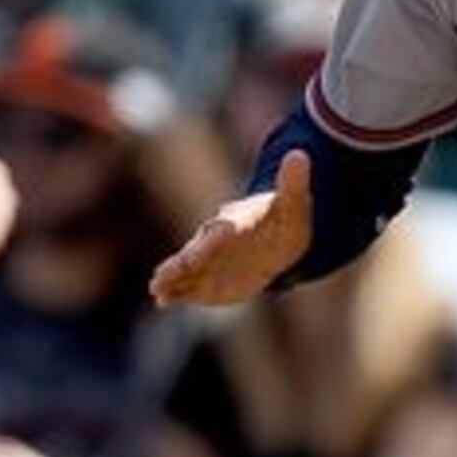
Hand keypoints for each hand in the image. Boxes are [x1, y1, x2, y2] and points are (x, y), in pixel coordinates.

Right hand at [148, 147, 314, 306]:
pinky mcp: (208, 277)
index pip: (218, 235)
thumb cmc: (284, 218)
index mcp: (233, 224)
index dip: (206, 247)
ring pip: (186, 271)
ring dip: (172, 281)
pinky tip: (162, 301)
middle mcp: (213, 242)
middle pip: (193, 255)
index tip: (191, 259)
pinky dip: (177, 293)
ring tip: (157, 291)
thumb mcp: (294, 203)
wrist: (278, 236)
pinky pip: (190, 285)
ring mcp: (207, 261)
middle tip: (159, 278)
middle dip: (178, 267)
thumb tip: (300, 154)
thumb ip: (292, 183)